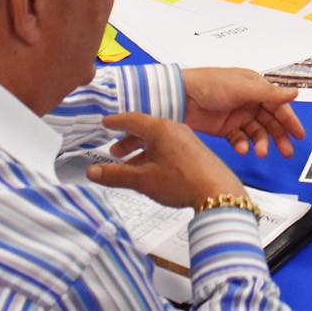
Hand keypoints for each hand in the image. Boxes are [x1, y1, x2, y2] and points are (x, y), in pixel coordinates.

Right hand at [86, 111, 249, 209]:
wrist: (218, 191)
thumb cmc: (183, 181)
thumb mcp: (143, 180)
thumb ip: (116, 175)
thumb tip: (93, 172)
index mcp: (161, 129)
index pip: (132, 119)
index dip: (116, 122)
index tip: (106, 122)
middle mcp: (175, 129)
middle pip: (145, 130)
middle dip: (128, 141)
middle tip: (114, 152)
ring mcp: (187, 140)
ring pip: (158, 141)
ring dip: (142, 151)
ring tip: (130, 167)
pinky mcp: (195, 152)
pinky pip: (170, 148)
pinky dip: (156, 156)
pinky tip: (152, 172)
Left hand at [182, 67, 304, 157]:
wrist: (181, 97)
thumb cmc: (210, 84)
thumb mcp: (243, 88)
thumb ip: (270, 94)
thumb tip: (295, 93)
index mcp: (255, 87)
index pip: (278, 105)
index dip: (289, 119)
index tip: (299, 135)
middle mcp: (249, 101)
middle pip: (270, 121)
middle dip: (279, 136)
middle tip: (287, 151)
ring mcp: (238, 115)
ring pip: (257, 133)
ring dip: (261, 143)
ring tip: (260, 152)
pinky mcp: (226, 128)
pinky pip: (241, 139)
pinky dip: (244, 145)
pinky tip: (243, 149)